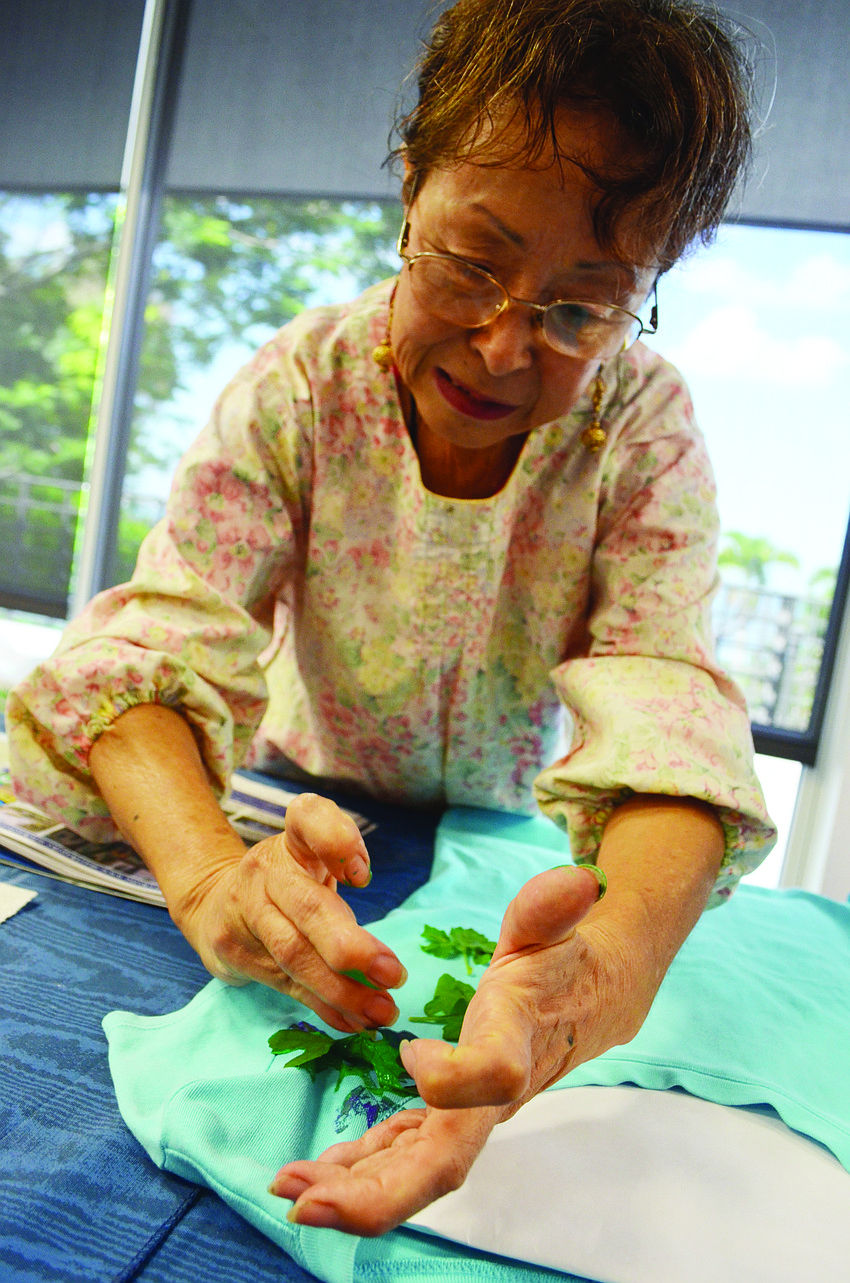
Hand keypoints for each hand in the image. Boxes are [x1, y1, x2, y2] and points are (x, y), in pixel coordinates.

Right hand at [176, 792, 406, 1032]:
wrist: (213, 902)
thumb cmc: (285, 881)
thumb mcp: (313, 857)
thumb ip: (349, 883)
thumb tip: (382, 941)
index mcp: (292, 839)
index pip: (309, 818)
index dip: (338, 841)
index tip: (363, 876)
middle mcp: (264, 870)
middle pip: (307, 906)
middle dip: (351, 945)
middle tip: (394, 974)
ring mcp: (244, 911)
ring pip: (295, 955)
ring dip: (343, 990)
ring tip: (382, 1010)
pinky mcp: (234, 952)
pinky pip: (286, 984)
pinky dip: (324, 1007)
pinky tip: (353, 1022)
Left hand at [270, 863, 634, 1234]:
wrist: (591, 1003)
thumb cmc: (562, 961)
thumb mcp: (552, 923)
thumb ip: (551, 907)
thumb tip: (573, 882)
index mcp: (516, 1039)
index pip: (494, 1076)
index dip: (453, 1076)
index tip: (410, 1050)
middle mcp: (491, 1094)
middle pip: (445, 1162)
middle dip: (379, 1192)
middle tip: (307, 1205)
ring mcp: (469, 1113)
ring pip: (416, 1172)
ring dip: (353, 1188)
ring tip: (290, 1193)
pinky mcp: (450, 1116)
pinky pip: (404, 1154)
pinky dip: (360, 1168)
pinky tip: (315, 1176)